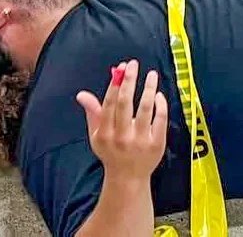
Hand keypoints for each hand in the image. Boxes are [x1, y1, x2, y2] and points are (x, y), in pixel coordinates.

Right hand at [75, 60, 167, 184]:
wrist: (127, 178)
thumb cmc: (111, 152)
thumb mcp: (97, 135)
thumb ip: (93, 113)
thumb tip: (81, 94)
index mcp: (105, 134)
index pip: (110, 104)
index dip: (116, 84)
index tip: (121, 68)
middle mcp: (122, 138)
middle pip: (126, 104)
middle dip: (129, 81)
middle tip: (134, 64)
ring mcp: (140, 142)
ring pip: (145, 109)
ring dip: (148, 89)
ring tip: (151, 74)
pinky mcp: (157, 145)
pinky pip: (160, 120)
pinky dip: (161, 105)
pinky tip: (159, 94)